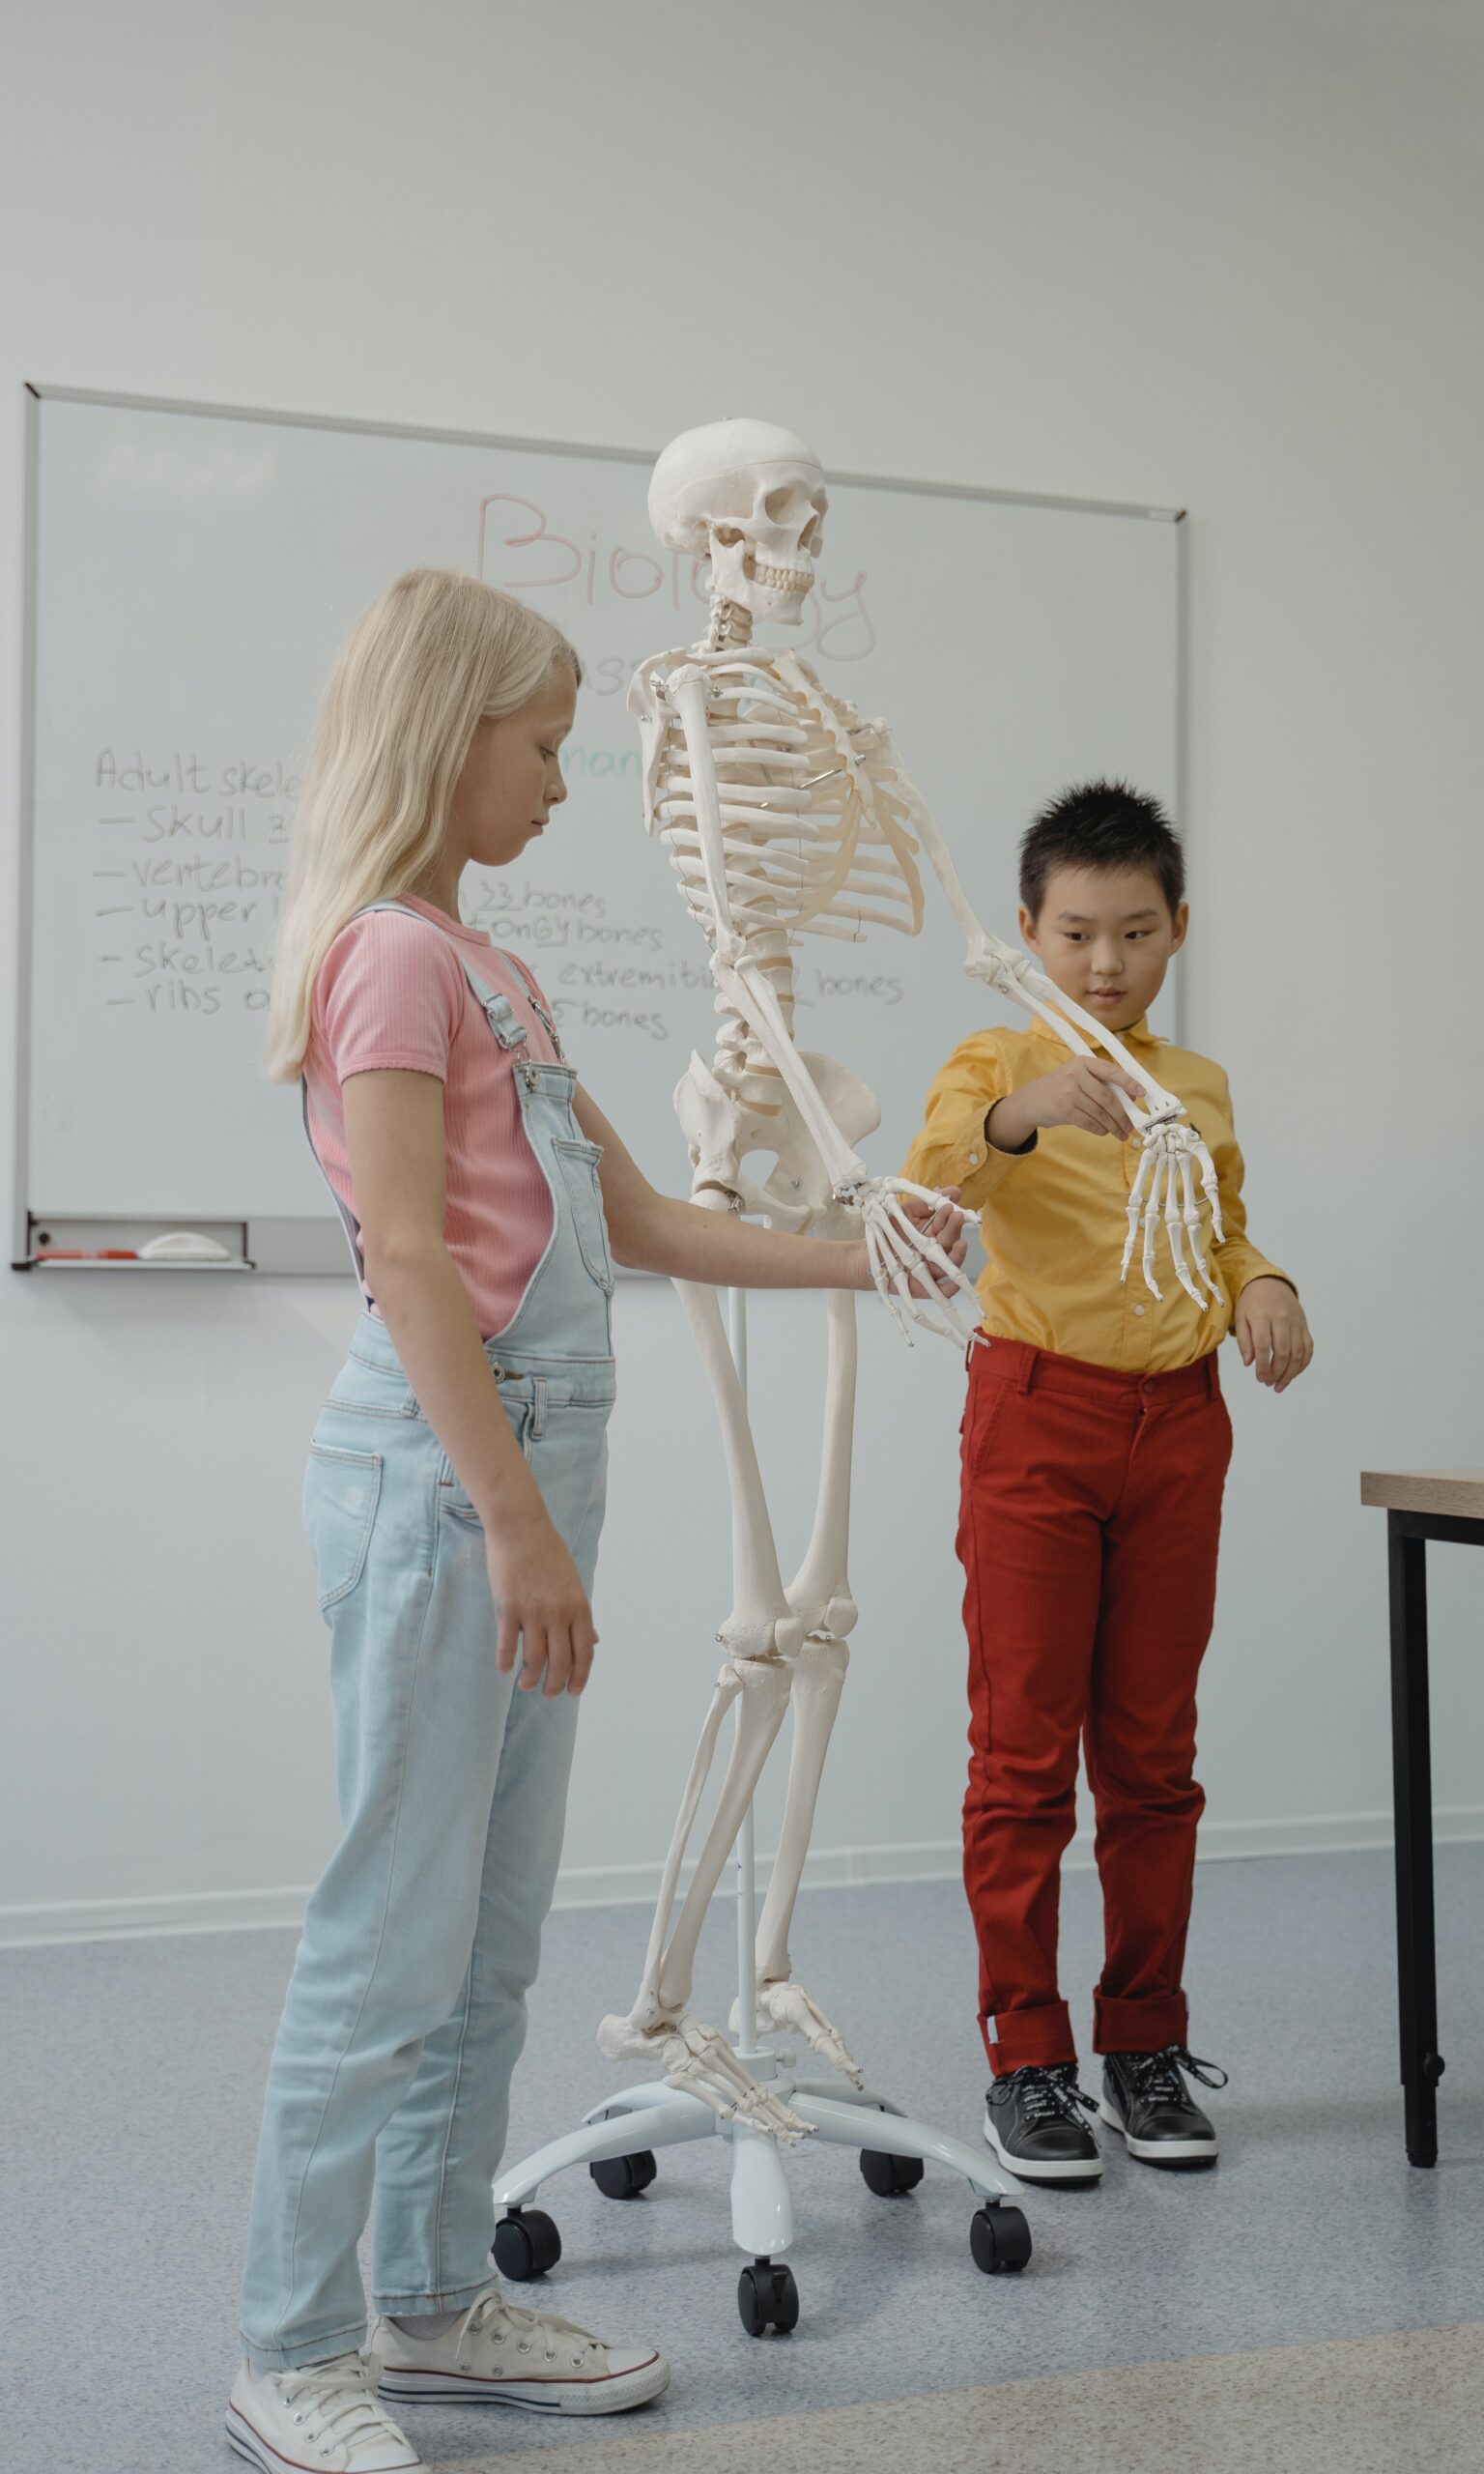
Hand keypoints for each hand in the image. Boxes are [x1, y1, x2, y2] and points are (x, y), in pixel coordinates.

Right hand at [485, 1519, 597, 1696]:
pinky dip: (506, 1662)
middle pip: (560, 1662)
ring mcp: (533, 1612)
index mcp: (579, 1607)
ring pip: (534, 1660)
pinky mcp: (508, 1608)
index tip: (573, 1691)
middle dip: (555, 1685)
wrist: (520, 1528)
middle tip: (548, 1694)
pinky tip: (505, 1669)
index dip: (580, 1676)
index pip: (585, 1652)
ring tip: (525, 1684)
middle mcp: (559, 1613)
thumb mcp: (573, 1583)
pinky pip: (508, 1645)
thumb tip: (594, 1641)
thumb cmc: (548, 1553)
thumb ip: (581, 1615)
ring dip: (530, 1678)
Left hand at [896, 1186, 968, 1298]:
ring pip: (951, 1265)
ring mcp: (932, 1270)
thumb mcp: (906, 1213)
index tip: (949, 1205)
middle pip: (951, 1242)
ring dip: (958, 1255)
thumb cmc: (888, 1232)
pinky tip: (956, 1279)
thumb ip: (925, 1202)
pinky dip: (952, 1287)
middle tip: (956, 1216)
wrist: (867, 1255)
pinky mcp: (926, 1288)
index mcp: (935, 1234)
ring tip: (961, 1243)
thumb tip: (951, 1190)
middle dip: (955, 1229)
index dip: (949, 1215)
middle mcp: (936, 1252)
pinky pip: (942, 1291)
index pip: (946, 1224)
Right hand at [992, 1058, 1146, 1147]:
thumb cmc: (1060, 1089)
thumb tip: (1131, 1098)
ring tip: (1121, 1133)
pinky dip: (1100, 1129)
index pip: (1111, 1071)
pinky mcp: (1064, 1109)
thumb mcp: (1078, 1077)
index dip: (1128, 1082)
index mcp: (1083, 1062)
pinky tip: (1104, 1131)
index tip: (1142, 1093)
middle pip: (1108, 1098)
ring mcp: (1069, 1092)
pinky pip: (1090, 1122)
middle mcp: (1076, 1075)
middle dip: (1122, 1115)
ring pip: (1100, 1113)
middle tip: (1131, 1126)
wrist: (1031, 1100)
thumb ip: (1100, 1083)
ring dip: (1113, 1126)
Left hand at [1234, 1278, 1312, 1392]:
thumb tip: (1249, 1363)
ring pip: (1298, 1352)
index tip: (1260, 1379)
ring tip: (1280, 1384)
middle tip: (1269, 1384)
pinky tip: (1294, 1373)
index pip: (1264, 1346)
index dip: (1263, 1366)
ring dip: (1291, 1373)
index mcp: (1262, 1316)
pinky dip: (1303, 1363)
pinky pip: (1308, 1347)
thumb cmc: (1251, 1302)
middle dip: (1277, 1372)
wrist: (1270, 1282)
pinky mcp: (1304, 1325)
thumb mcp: (1240, 1317)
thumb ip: (1244, 1340)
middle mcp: (1282, 1319)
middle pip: (1283, 1351)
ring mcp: (1296, 1322)